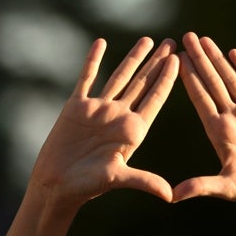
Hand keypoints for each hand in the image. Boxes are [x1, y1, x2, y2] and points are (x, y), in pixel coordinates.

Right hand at [29, 37, 178, 210]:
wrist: (56, 184)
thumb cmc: (87, 186)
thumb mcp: (117, 178)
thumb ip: (143, 181)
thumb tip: (170, 195)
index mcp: (132, 130)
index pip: (154, 99)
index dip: (167, 78)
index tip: (180, 59)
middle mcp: (118, 116)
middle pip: (142, 83)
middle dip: (157, 62)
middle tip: (173, 42)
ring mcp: (98, 109)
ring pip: (119, 76)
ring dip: (133, 58)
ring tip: (148, 39)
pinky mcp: (77, 106)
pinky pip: (87, 77)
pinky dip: (93, 61)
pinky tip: (101, 43)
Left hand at [173, 32, 235, 209]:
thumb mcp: (227, 188)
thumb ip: (201, 186)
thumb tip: (173, 196)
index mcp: (218, 132)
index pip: (200, 98)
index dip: (188, 77)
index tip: (174, 59)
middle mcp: (232, 118)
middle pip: (212, 82)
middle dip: (198, 59)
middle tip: (184, 37)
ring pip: (231, 79)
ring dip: (217, 59)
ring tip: (203, 39)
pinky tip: (233, 53)